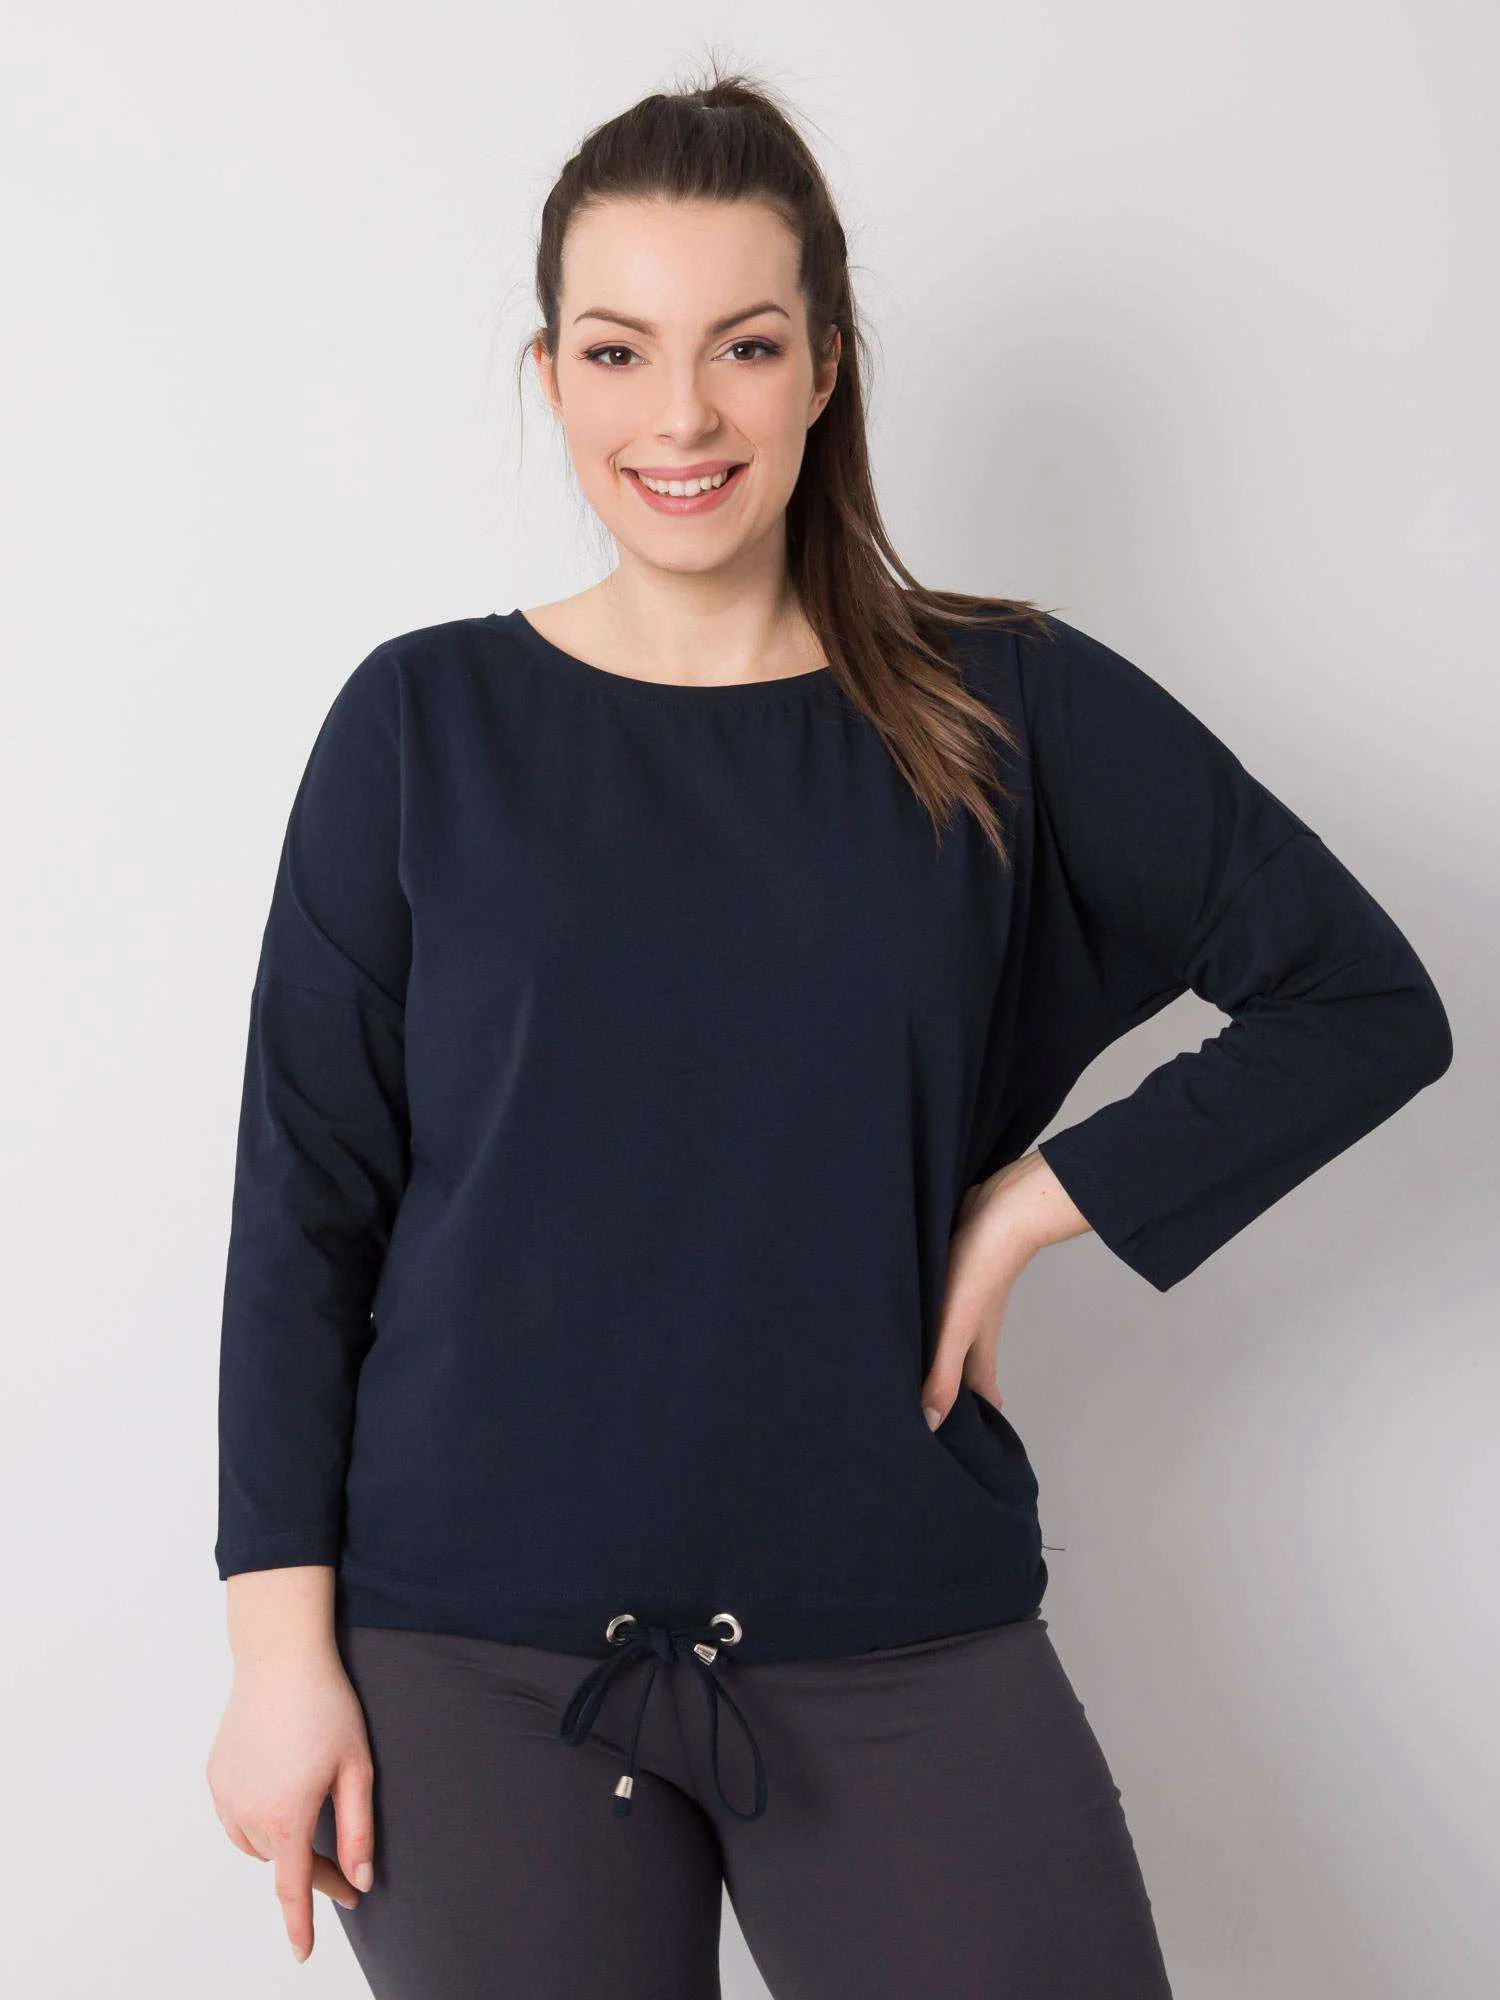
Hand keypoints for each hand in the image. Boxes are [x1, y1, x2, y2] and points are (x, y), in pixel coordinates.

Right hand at [206, 1648, 374, 1962]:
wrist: (280, 1658)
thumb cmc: (326, 1706)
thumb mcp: (355, 1768)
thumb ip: (357, 1829)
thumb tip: (359, 1880)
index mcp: (287, 1816)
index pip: (292, 1888)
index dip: (300, 1924)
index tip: (301, 1954)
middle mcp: (248, 1813)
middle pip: (281, 1863)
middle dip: (313, 1872)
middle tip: (347, 1871)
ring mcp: (226, 1794)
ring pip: (254, 1844)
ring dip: (282, 1846)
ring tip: (311, 1823)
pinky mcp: (216, 1776)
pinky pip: (236, 1818)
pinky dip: (256, 1823)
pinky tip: (278, 1799)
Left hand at [920, 1150, 1089, 1425]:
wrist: (1003, 1208)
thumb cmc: (982, 1266)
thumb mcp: (956, 1327)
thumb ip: (943, 1372)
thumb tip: (930, 1423)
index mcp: (977, 1347)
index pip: (979, 1394)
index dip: (971, 1417)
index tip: (966, 1442)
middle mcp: (975, 1326)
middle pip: (965, 1366)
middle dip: (952, 1387)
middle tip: (932, 1407)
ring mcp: (967, 1298)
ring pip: (954, 1333)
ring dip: (939, 1349)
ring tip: (916, 1363)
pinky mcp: (956, 1272)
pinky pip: (943, 1303)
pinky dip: (932, 1315)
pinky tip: (916, 1309)